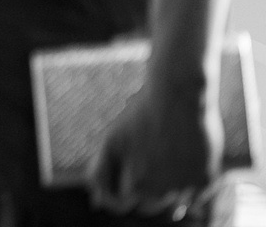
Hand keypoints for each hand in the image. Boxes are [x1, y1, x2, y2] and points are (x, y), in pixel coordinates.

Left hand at [89, 82, 219, 218]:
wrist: (179, 96)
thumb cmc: (140, 116)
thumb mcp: (112, 141)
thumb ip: (101, 173)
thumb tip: (96, 202)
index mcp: (136, 184)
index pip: (120, 204)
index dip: (117, 188)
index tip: (123, 170)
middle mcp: (163, 193)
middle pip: (148, 207)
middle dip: (142, 189)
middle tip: (147, 160)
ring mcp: (187, 189)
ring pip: (173, 208)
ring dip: (166, 190)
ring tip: (163, 159)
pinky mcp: (207, 182)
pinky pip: (195, 199)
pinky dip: (188, 187)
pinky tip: (182, 162)